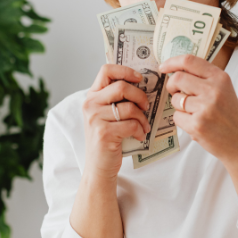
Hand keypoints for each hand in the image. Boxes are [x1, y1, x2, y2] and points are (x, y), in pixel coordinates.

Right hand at [82, 64, 150, 179]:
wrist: (99, 166)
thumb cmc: (108, 138)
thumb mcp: (107, 115)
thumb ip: (117, 99)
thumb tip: (142, 85)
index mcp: (92, 96)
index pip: (106, 70)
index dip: (126, 70)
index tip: (139, 79)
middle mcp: (90, 104)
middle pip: (121, 87)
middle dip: (140, 96)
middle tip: (146, 106)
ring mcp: (95, 119)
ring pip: (129, 108)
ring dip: (143, 118)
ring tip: (144, 126)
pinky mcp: (104, 133)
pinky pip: (131, 125)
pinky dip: (140, 130)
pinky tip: (140, 136)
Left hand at [159, 54, 237, 164]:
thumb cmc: (229, 116)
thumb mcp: (223, 90)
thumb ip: (204, 79)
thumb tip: (175, 70)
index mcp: (220, 77)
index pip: (189, 61)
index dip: (172, 62)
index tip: (163, 67)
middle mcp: (213, 90)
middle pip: (177, 78)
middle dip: (171, 86)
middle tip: (176, 93)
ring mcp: (205, 107)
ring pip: (175, 99)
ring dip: (179, 106)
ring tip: (194, 113)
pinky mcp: (198, 124)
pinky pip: (177, 117)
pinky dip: (182, 121)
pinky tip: (196, 124)